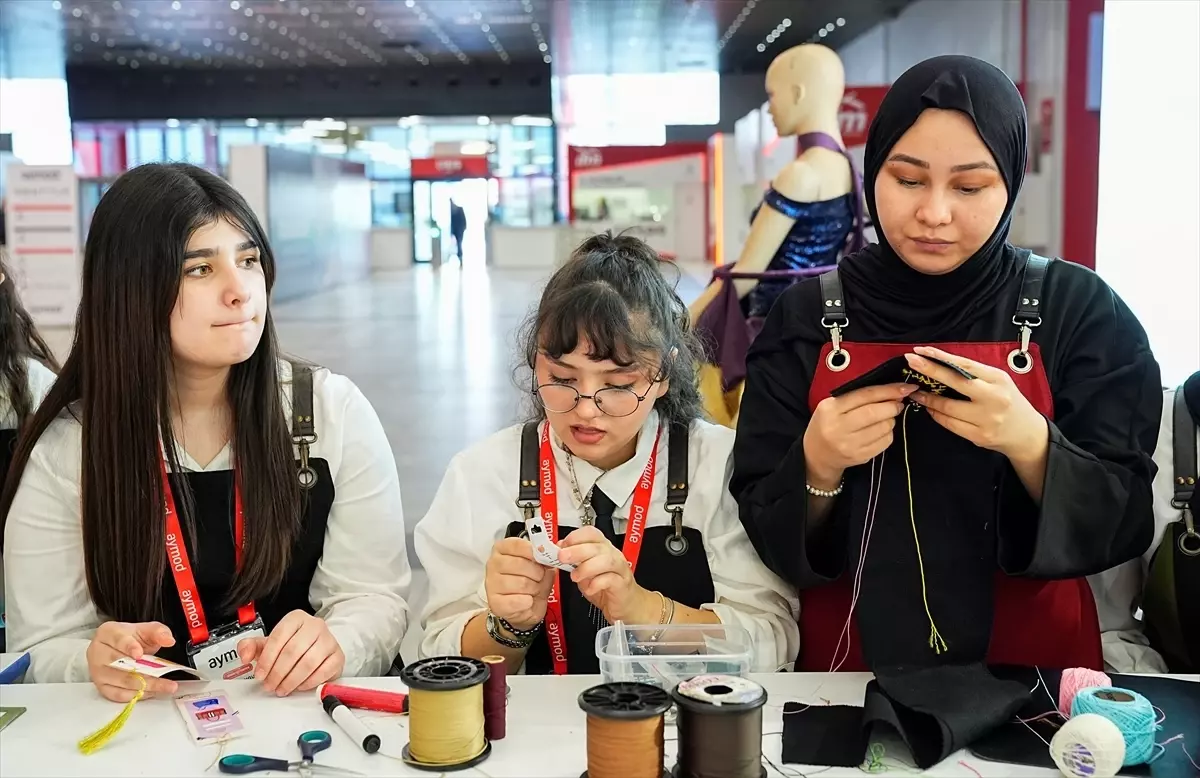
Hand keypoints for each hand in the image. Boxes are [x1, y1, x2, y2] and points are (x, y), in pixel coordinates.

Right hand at [86, 621, 178, 702]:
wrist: (116, 648)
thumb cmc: (130, 638)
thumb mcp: (146, 629)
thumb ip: (159, 632)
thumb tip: (169, 640)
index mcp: (107, 633)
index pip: (118, 640)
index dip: (129, 647)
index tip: (140, 654)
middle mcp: (98, 653)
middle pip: (121, 665)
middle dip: (147, 673)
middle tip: (167, 679)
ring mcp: (98, 672)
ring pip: (122, 682)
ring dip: (146, 686)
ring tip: (166, 687)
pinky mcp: (101, 686)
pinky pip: (118, 694)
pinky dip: (137, 695)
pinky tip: (152, 691)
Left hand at [237, 611, 343, 696]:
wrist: (318, 645)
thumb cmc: (292, 644)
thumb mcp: (269, 643)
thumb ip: (251, 646)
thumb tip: (244, 655)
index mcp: (296, 618)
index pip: (278, 637)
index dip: (266, 659)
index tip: (259, 674)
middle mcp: (315, 626)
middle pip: (293, 651)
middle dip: (277, 672)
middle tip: (269, 685)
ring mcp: (329, 640)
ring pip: (308, 663)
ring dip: (291, 680)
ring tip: (282, 688)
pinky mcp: (338, 656)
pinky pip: (323, 672)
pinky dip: (308, 683)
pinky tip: (298, 686)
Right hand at [484, 537, 553, 631]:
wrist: (525, 608)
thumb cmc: (531, 583)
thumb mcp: (541, 567)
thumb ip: (545, 558)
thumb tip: (553, 554)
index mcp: (503, 549)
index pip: (517, 545)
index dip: (534, 552)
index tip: (543, 559)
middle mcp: (493, 563)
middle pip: (520, 564)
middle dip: (537, 574)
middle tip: (540, 579)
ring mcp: (491, 583)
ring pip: (521, 583)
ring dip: (534, 589)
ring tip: (533, 591)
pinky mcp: (494, 602)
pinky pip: (518, 601)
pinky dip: (528, 602)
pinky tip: (527, 601)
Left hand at [558, 527, 651, 622]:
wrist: (624, 604)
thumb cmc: (604, 586)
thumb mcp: (584, 572)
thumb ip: (574, 561)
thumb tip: (559, 550)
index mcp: (602, 548)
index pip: (591, 533)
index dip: (575, 537)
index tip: (561, 546)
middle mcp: (612, 555)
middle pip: (597, 546)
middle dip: (577, 550)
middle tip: (562, 557)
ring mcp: (620, 569)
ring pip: (606, 560)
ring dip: (587, 567)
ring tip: (575, 577)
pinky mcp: (622, 584)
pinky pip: (611, 579)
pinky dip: (597, 583)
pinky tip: (589, 589)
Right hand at [803, 383, 916, 485]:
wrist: (817, 455)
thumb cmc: (827, 424)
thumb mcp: (832, 405)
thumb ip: (857, 397)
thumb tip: (891, 392)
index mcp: (831, 409)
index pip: (864, 395)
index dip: (888, 390)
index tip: (904, 387)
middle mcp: (839, 427)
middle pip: (875, 413)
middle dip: (892, 406)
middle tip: (898, 403)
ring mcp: (850, 445)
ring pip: (883, 428)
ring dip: (891, 419)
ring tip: (886, 417)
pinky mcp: (860, 457)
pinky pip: (885, 442)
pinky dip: (888, 433)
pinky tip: (881, 430)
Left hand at [906, 346, 1048, 459]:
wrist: (1027, 433)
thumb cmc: (1008, 402)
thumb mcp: (998, 382)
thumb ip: (974, 374)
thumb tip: (941, 363)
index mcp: (998, 379)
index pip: (965, 364)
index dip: (941, 357)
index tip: (922, 351)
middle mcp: (994, 398)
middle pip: (956, 381)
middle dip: (930, 370)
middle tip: (911, 362)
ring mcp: (986, 419)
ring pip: (948, 407)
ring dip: (928, 398)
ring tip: (916, 391)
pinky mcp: (979, 436)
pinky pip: (950, 424)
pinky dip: (936, 415)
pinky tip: (930, 408)